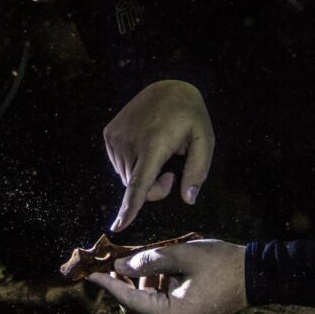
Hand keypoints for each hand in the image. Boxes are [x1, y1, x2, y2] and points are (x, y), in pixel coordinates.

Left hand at [86, 239, 246, 313]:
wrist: (256, 276)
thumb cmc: (221, 263)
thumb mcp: (182, 256)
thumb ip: (149, 260)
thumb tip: (120, 266)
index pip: (130, 301)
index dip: (109, 285)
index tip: (90, 274)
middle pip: (135, 307)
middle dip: (123, 284)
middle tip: (113, 261)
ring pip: (147, 305)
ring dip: (140, 283)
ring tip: (141, 259)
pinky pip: (161, 305)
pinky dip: (154, 287)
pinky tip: (158, 268)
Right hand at [103, 80, 214, 231]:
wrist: (167, 87)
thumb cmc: (190, 117)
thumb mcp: (205, 140)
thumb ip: (198, 171)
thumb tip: (188, 199)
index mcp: (153, 145)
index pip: (138, 184)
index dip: (129, 208)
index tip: (118, 226)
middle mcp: (129, 142)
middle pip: (136, 187)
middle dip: (153, 187)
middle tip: (171, 171)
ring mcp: (116, 137)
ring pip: (126, 177)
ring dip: (142, 175)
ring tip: (157, 152)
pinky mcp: (109, 134)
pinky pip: (119, 165)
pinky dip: (132, 164)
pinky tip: (145, 145)